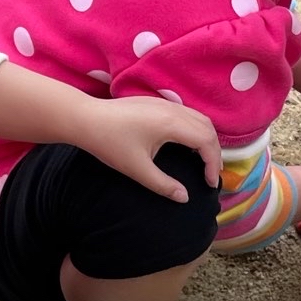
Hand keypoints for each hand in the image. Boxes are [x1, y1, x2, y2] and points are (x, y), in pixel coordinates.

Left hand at [76, 95, 221, 203]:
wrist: (85, 118)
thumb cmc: (109, 143)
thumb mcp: (137, 169)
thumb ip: (163, 185)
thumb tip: (184, 198)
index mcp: (171, 124)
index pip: (206, 142)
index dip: (212, 164)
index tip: (208, 184)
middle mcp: (172, 110)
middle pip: (208, 128)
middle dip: (214, 152)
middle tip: (210, 175)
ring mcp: (164, 103)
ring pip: (199, 118)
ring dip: (206, 139)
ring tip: (203, 160)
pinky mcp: (156, 103)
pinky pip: (187, 114)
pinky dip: (196, 129)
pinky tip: (187, 144)